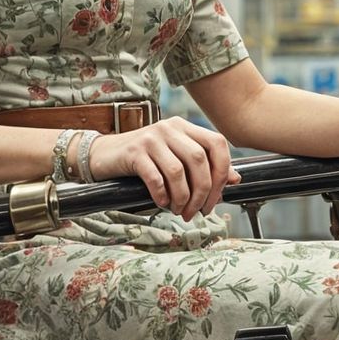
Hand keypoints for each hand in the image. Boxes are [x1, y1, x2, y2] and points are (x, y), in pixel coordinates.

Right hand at [87, 117, 240, 218]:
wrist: (104, 155)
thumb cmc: (145, 161)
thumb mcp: (176, 158)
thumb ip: (204, 166)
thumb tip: (234, 179)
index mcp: (186, 127)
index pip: (217, 144)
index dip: (222, 173)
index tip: (217, 198)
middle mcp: (170, 128)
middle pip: (199, 160)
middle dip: (202, 192)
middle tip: (197, 212)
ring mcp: (151, 138)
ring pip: (178, 171)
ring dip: (183, 197)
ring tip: (179, 211)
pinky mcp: (134, 152)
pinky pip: (156, 177)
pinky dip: (162, 195)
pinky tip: (162, 203)